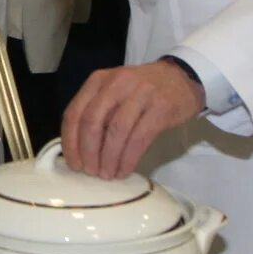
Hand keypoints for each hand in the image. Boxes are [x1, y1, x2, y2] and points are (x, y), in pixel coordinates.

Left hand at [61, 60, 205, 179]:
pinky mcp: (161, 107)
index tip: (74, 163)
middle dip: (88, 152)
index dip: (70, 142)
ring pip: (116, 131)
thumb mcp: (114, 92)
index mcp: (98, 80)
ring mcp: (140, 94)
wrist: (182, 78)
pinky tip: (124, 170)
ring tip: (108, 174)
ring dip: (109, 158)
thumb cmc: (142, 91)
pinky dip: (128, 158)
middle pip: (92, 122)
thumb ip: (96, 112)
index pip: (75, 113)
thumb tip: (79, 150)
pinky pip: (139, 138)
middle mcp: (117, 84)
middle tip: (91, 172)